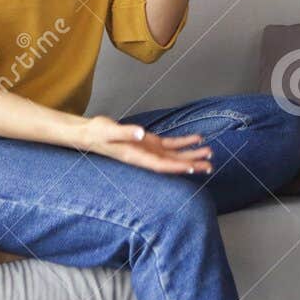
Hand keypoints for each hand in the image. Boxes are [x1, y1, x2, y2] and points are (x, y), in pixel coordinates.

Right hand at [72, 115, 211, 174]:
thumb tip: (140, 133)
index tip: (191, 168)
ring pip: (174, 155)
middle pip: (172, 163)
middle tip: (210, 165)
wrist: (90, 133)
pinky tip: (197, 140)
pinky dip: (184, 142)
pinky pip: (170, 144)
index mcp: (136, 156)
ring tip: (209, 152)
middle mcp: (145, 157)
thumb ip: (125, 132)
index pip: (160, 165)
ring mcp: (149, 150)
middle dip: (191, 164)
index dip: (175, 167)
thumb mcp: (109, 131)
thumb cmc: (97, 133)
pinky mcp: (150, 143)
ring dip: (192, 154)